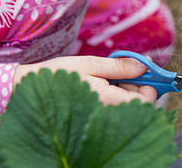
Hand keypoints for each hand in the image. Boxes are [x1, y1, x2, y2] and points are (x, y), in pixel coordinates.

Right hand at [13, 56, 156, 104]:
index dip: (150, 85)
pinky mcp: (99, 114)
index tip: (143, 71)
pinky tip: (105, 84)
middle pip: (141, 104)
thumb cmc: (59, 76)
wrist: (31, 89)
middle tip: (122, 71)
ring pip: (130, 105)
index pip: (146, 101)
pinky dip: (118, 93)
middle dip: (139, 85)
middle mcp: (109, 113)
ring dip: (128, 88)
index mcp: (109, 102)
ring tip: (109, 77)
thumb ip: (120, 67)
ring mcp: (104, 116)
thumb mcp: (91, 64)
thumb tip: (144, 66)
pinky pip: (118, 106)